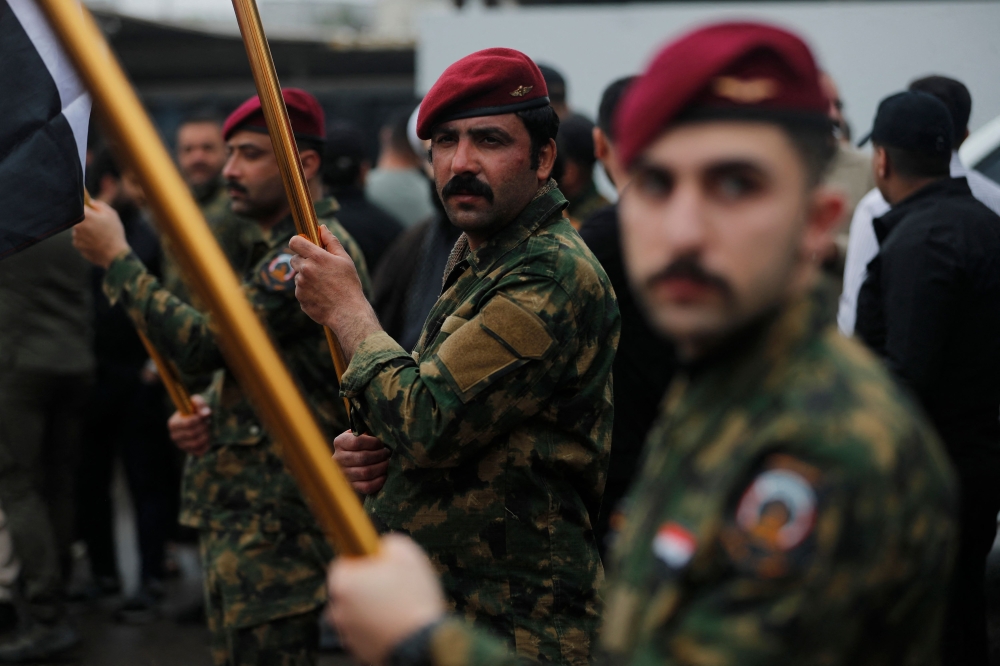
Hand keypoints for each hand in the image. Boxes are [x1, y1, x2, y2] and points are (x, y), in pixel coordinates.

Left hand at [72, 199, 130, 267]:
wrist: (114, 254)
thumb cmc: (114, 233)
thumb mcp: (111, 214)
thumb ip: (99, 205)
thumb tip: (90, 202)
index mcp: (85, 215)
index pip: (78, 204)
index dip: (83, 204)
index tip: (87, 205)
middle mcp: (76, 224)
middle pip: (78, 217)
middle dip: (86, 219)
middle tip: (98, 224)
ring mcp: (75, 235)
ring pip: (79, 228)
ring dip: (86, 229)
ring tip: (99, 235)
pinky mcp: (76, 245)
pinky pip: (79, 238)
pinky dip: (86, 239)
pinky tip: (96, 242)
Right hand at [168, 395, 211, 456]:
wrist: (196, 421)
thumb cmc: (194, 410)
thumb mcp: (195, 402)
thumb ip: (200, 404)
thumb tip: (206, 414)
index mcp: (173, 423)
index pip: (187, 424)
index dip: (199, 419)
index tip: (202, 416)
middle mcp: (174, 436)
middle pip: (192, 434)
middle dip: (204, 427)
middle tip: (207, 422)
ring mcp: (181, 445)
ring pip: (196, 443)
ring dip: (206, 435)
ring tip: (207, 429)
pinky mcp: (189, 451)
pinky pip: (200, 451)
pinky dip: (206, 444)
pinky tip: (206, 437)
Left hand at [288, 226, 380, 358]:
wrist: (347, 312)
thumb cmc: (349, 284)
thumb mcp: (344, 260)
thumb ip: (331, 242)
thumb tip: (322, 228)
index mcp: (317, 257)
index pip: (295, 242)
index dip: (298, 242)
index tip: (303, 245)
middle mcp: (305, 270)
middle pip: (294, 259)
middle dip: (303, 261)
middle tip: (319, 268)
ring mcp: (301, 285)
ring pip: (298, 276)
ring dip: (307, 277)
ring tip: (324, 285)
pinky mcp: (300, 298)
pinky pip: (300, 290)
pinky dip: (308, 291)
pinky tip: (322, 295)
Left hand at [327, 534, 446, 664]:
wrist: (422, 644)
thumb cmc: (413, 600)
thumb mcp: (406, 554)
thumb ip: (386, 543)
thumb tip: (382, 545)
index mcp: (343, 583)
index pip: (343, 562)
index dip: (364, 560)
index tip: (378, 563)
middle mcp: (337, 609)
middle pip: (349, 588)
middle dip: (367, 584)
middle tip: (392, 584)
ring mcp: (346, 633)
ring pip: (357, 610)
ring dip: (371, 607)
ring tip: (398, 606)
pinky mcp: (358, 650)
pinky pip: (365, 630)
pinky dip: (376, 626)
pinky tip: (396, 622)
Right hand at [333, 430, 390, 494]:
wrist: (352, 458)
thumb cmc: (361, 443)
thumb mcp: (361, 433)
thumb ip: (368, 432)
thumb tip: (382, 434)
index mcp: (340, 442)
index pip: (357, 442)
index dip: (373, 443)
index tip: (382, 444)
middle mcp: (337, 458)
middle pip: (362, 458)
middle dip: (379, 455)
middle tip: (388, 453)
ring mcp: (342, 474)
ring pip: (365, 472)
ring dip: (381, 467)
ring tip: (388, 462)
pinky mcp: (350, 486)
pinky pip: (366, 487)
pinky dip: (378, 481)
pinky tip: (384, 475)